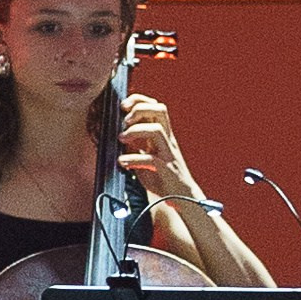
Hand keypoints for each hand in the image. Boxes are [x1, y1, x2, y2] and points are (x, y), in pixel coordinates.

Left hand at [119, 90, 202, 211]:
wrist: (183, 199)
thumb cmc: (164, 178)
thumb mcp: (147, 158)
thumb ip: (136, 147)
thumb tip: (117, 136)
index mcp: (164, 135)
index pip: (156, 107)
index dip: (140, 100)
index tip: (124, 105)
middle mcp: (168, 141)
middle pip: (160, 110)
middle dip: (139, 109)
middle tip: (124, 119)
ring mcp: (168, 154)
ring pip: (156, 130)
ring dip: (135, 130)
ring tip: (122, 139)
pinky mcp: (167, 170)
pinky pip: (151, 160)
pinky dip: (133, 159)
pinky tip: (123, 162)